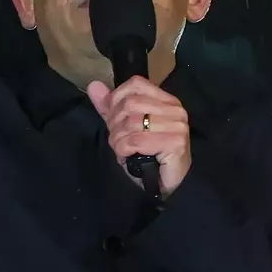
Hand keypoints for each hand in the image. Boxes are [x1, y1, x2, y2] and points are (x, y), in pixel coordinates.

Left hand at [87, 76, 191, 196]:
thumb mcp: (125, 129)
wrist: (165, 187)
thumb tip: (94, 85)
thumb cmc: (147, 158)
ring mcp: (177, 125)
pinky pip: (136, 140)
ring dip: (119, 140)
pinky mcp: (175, 142)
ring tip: (124, 150)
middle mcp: (175, 109)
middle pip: (130, 104)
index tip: (115, 121)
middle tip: (119, 141)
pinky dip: (124, 150)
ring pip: (131, 123)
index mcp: (166, 101)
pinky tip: (129, 157)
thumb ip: (110, 107)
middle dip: (116, 125)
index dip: (117, 100)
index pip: (135, 84)